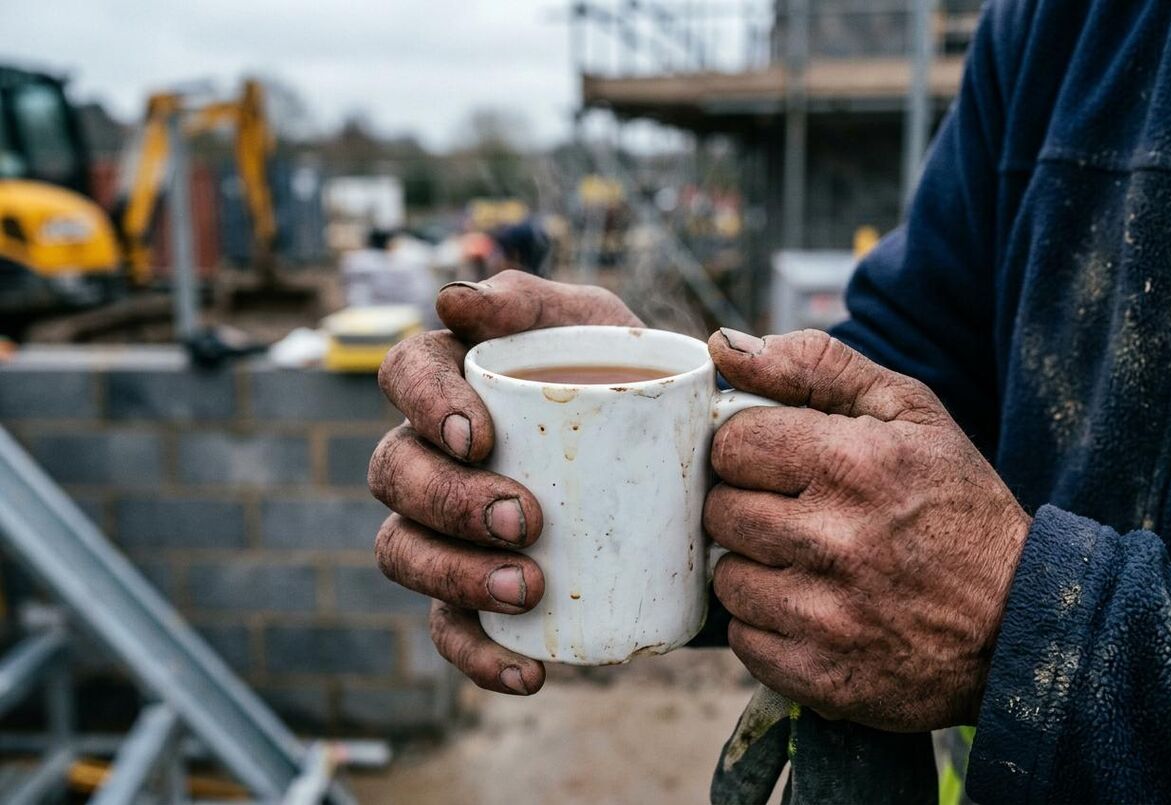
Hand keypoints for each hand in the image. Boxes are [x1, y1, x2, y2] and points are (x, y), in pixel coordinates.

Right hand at [370, 270, 640, 694]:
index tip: (480, 437)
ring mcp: (446, 526)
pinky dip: (478, 656)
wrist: (688, 464)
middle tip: (525, 518)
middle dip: (447, 501)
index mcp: (455, 377)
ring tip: (529, 589)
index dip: (424, 405)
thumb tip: (452, 300)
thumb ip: (535, 301)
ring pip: (402, 552)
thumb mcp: (599, 326)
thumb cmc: (631, 379)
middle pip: (394, 472)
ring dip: (453, 577)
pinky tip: (528, 674)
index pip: (405, 374)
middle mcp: (434, 451)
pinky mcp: (476, 589)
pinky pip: (448, 630)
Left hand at [705, 328, 1030, 730]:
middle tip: (795, 514)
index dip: (746, 450)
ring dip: (754, 568)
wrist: (1021, 622)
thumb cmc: (955, 504)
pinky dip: (766, 625)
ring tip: (806, 563)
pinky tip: (810, 610)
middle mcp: (834, 540)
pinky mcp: (821, 676)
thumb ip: (815, 366)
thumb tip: (723, 346)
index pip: (729, 443)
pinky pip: (743, 640)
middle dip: (748, 506)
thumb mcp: (909, 411)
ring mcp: (826, 615)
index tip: (775, 463)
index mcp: (852, 463)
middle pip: (720, 510)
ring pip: (725, 577)